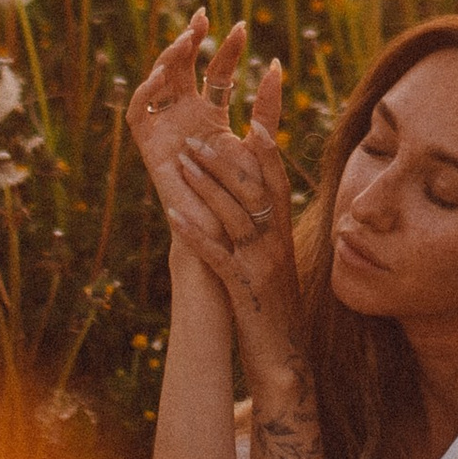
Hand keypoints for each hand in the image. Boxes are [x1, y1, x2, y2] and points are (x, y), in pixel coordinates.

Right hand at [126, 13, 248, 240]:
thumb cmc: (245, 194)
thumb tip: (275, 66)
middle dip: (191, 39)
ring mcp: (166, 127)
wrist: (224, 230)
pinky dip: (146, 90)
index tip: (240, 27)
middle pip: (183, 67)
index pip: (215, 71)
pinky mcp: (148, 145)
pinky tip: (163, 74)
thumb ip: (266, 108)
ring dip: (169, 57)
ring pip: (160, 81)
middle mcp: (185, 115)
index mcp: (211, 114)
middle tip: (203, 17)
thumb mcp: (259, 142)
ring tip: (187, 40)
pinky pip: (139, 111)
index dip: (225, 49)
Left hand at [154, 55, 307, 389]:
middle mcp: (276, 241)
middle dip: (225, 156)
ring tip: (182, 158)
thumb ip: (264, 224)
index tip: (260, 99)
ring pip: (234, 214)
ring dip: (207, 185)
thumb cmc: (274, 307)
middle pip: (253, 188)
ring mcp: (260, 264)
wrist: (285, 359)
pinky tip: (173, 215)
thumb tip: (250, 189)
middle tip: (197, 130)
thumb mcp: (273, 259)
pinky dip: (195, 233)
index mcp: (283, 229)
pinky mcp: (242, 289)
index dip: (268, 135)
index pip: (276, 173)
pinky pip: (217, 255)